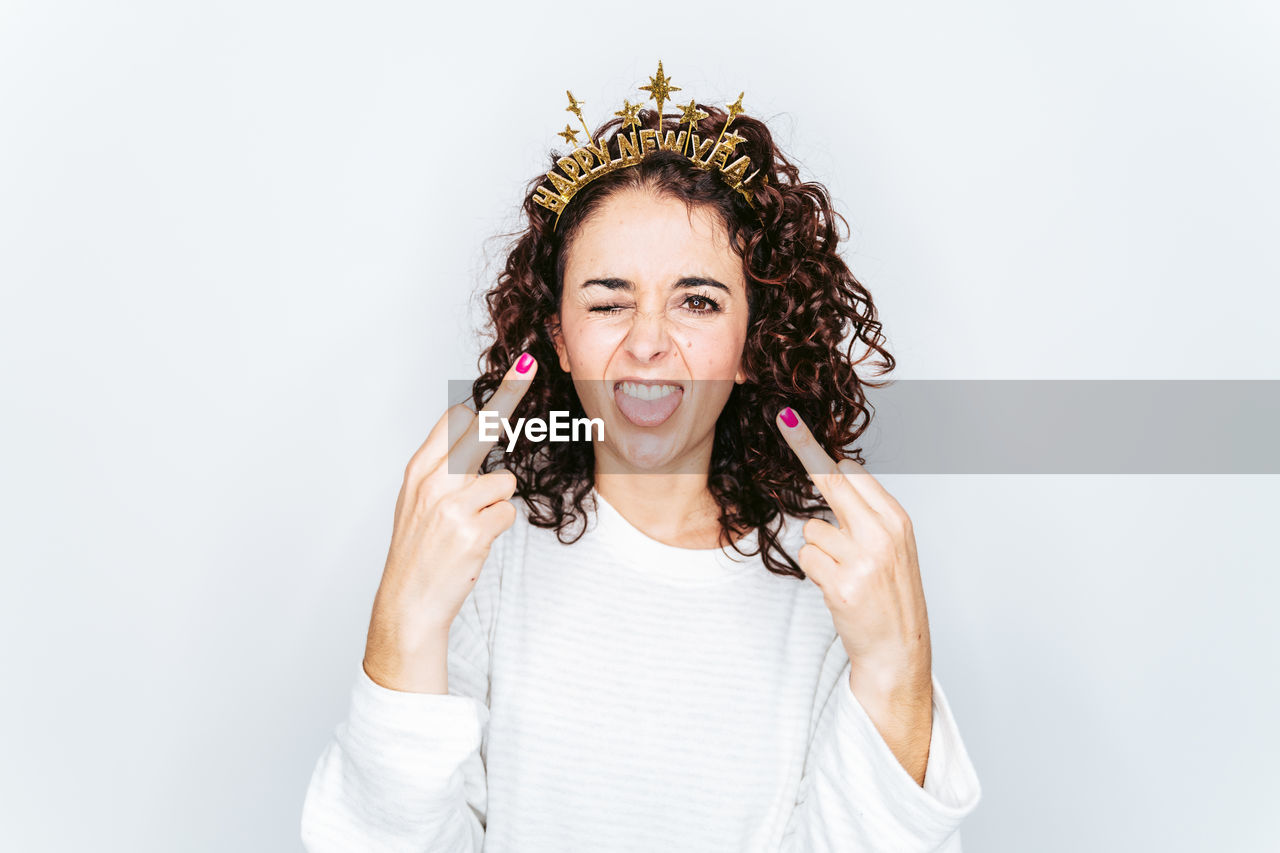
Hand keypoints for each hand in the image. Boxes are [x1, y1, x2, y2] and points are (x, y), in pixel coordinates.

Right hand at [364, 353, 537, 691]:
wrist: (408, 603)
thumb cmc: (418, 554)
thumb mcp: (417, 503)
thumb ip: (442, 468)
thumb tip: (470, 432)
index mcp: (418, 472)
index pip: (454, 421)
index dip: (490, 397)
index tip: (517, 370)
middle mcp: (432, 482)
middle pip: (479, 430)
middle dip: (507, 399)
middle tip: (526, 369)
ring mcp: (451, 505)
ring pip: (502, 482)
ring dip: (496, 505)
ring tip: (470, 528)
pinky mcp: (471, 530)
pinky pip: (507, 513)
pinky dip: (498, 528)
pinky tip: (475, 544)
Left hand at [774, 406, 931, 696]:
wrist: (899, 650)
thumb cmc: (892, 596)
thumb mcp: (893, 546)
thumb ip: (867, 511)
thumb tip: (838, 469)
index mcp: (897, 520)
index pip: (852, 473)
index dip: (818, 451)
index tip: (793, 424)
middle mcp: (882, 535)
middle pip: (831, 482)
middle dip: (804, 451)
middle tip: (784, 420)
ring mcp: (863, 560)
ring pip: (811, 529)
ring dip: (817, 549)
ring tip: (842, 572)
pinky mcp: (842, 585)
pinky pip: (807, 558)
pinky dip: (814, 571)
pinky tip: (836, 587)